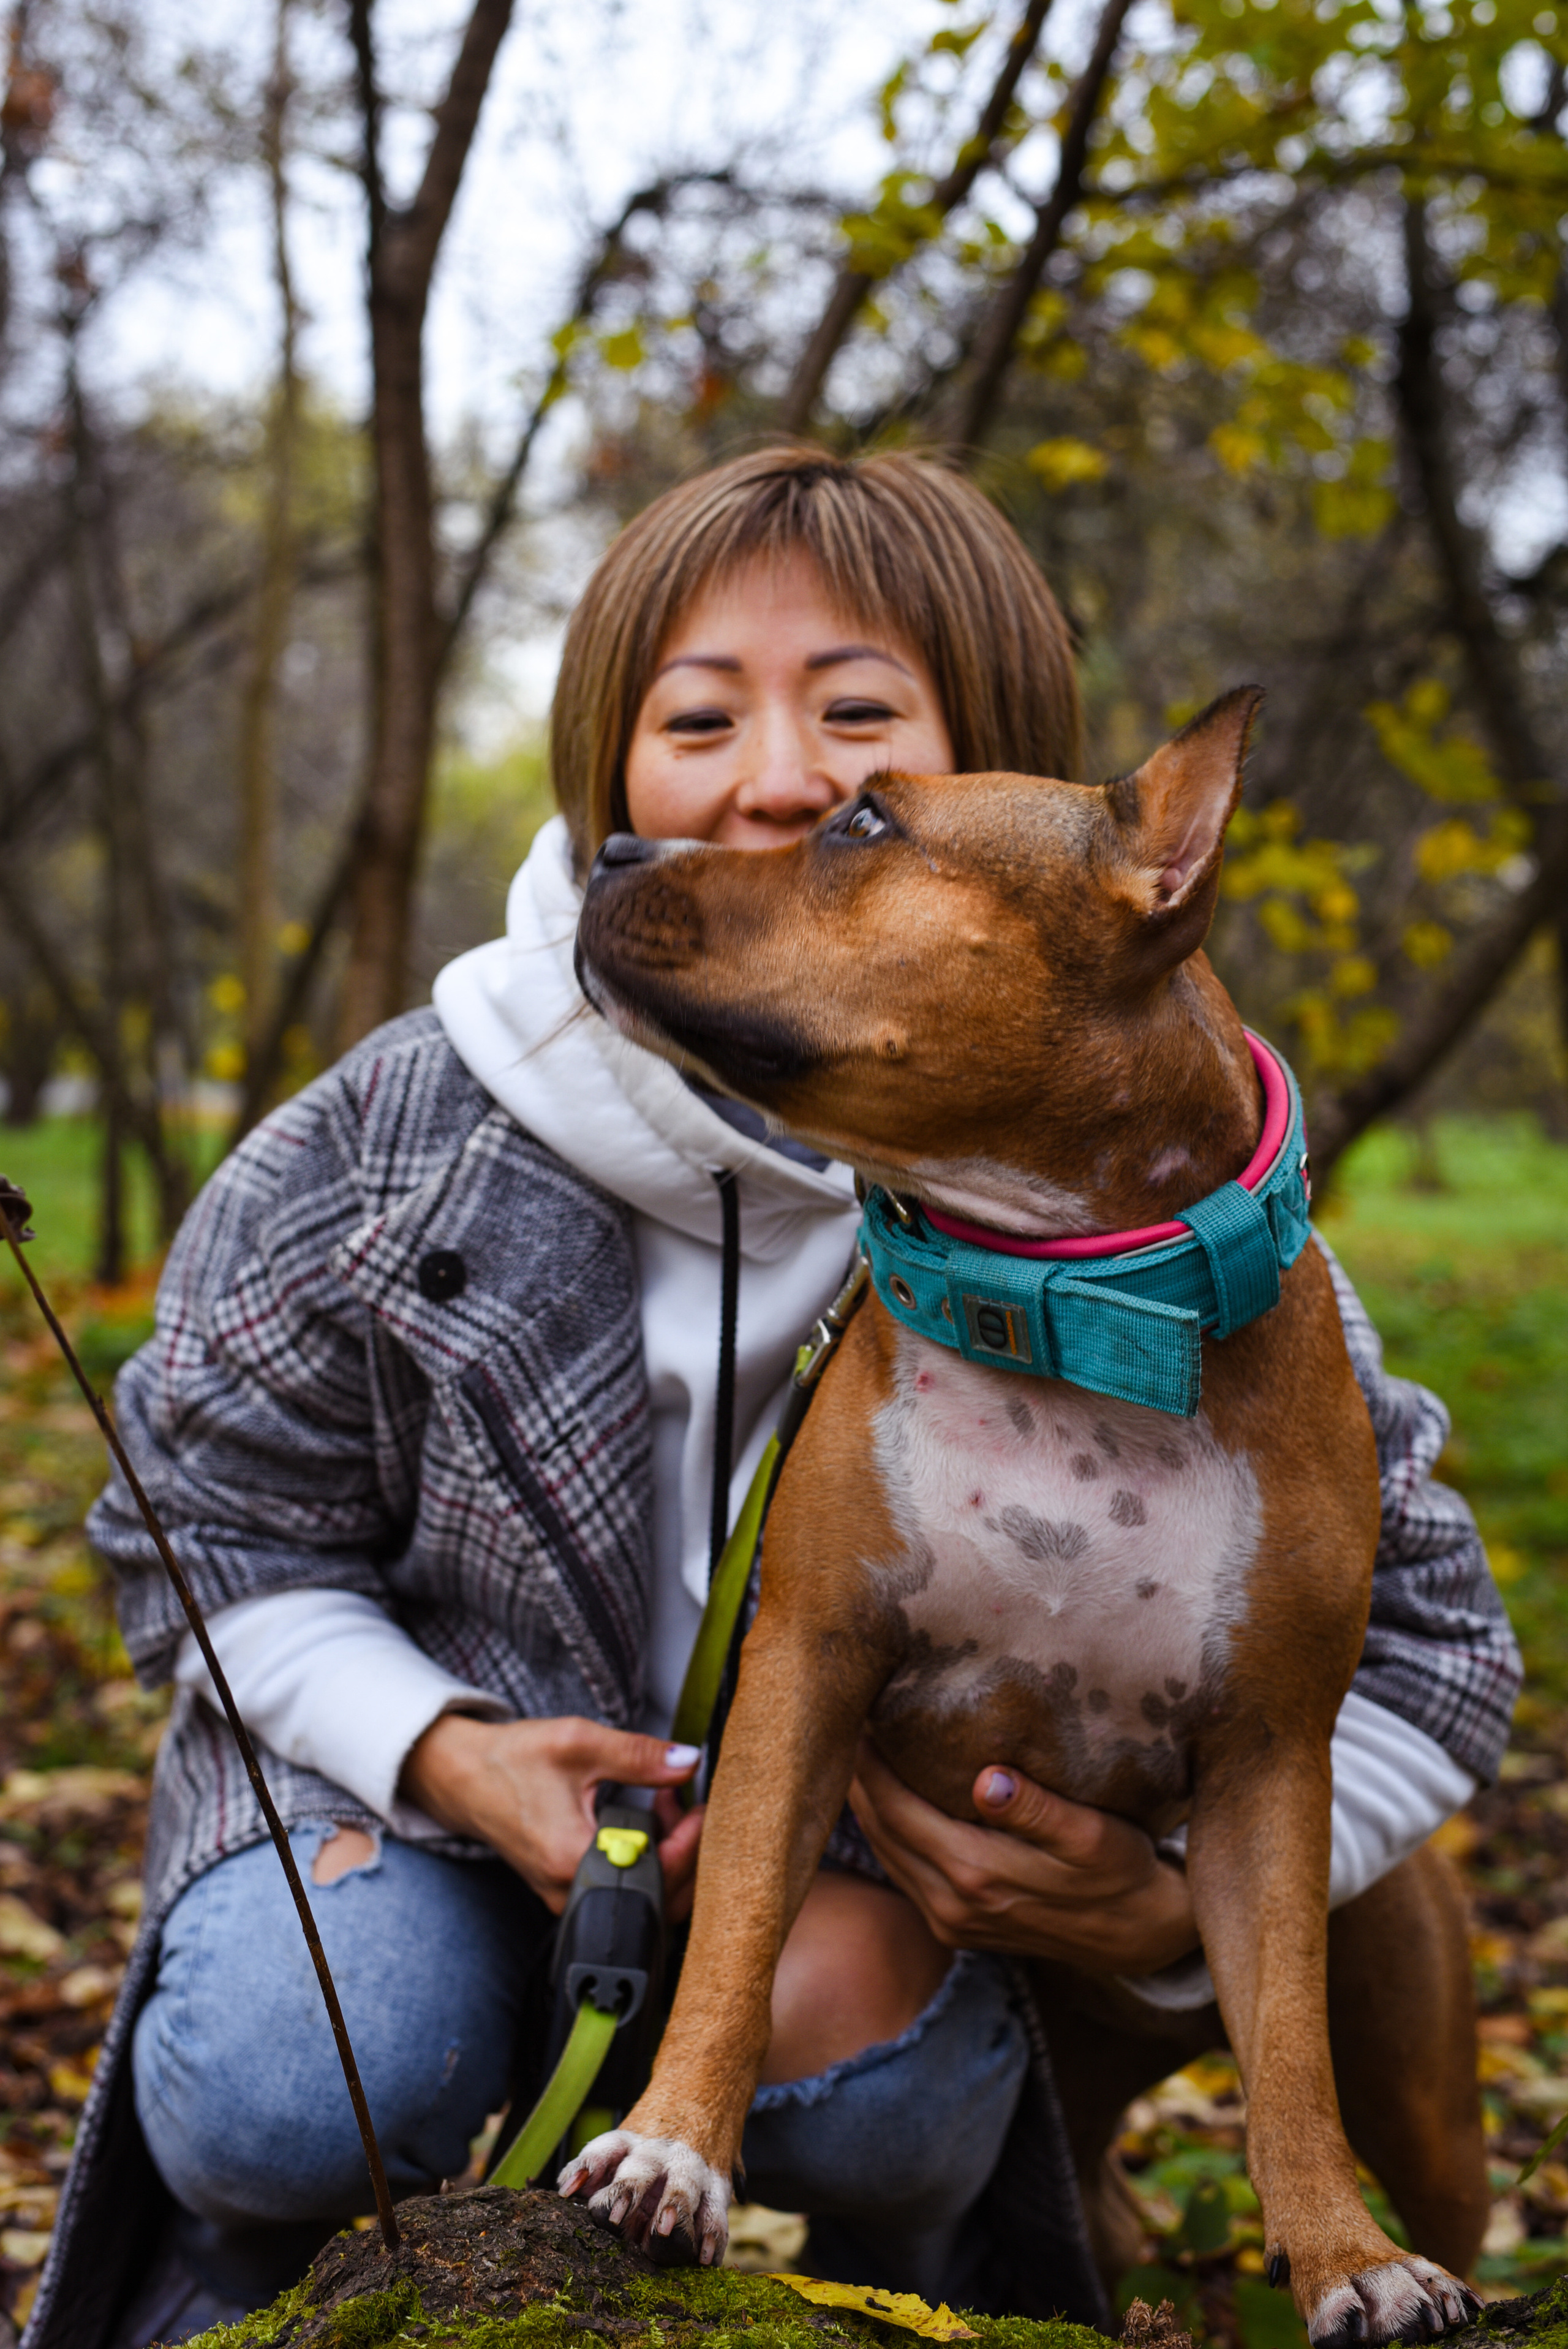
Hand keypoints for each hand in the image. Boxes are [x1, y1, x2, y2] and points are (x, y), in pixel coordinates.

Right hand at [400, 1714, 703, 1917]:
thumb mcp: (579, 1743)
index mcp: (571, 1859)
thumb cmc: (514, 1760)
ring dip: (667, 1856)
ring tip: (662, 1805)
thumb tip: (690, 1762)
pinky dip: (644, 1862)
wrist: (464, 1779)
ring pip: (643, 1900)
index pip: (657, 1874)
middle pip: (658, 1900)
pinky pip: (622, 1892)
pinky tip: (643, 1823)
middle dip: (684, 1851)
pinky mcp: (568, 1894)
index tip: (702, 1807)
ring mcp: (567, 1899)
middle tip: (682, 1803)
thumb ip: (638, 1755)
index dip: (691, 1842)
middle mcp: (569, 1892)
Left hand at [848, 1740, 1198, 1975]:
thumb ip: (1037, 1809)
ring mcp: (950, 1922)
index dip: (870, 1763)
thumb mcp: (1091, 1835)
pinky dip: (889, 1834)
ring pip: (886, 1853)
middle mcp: (951, 1904)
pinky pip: (903, 1873)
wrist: (1139, 1935)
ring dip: (869, 1805)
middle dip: (860, 1778)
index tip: (858, 1715)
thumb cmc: (1120, 1871)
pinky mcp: (956, 1928)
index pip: (896, 1810)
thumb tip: (987, 1779)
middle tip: (850, 1722)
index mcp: (976, 1874)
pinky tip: (890, 1799)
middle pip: (880, 1831)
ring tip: (862, 1751)